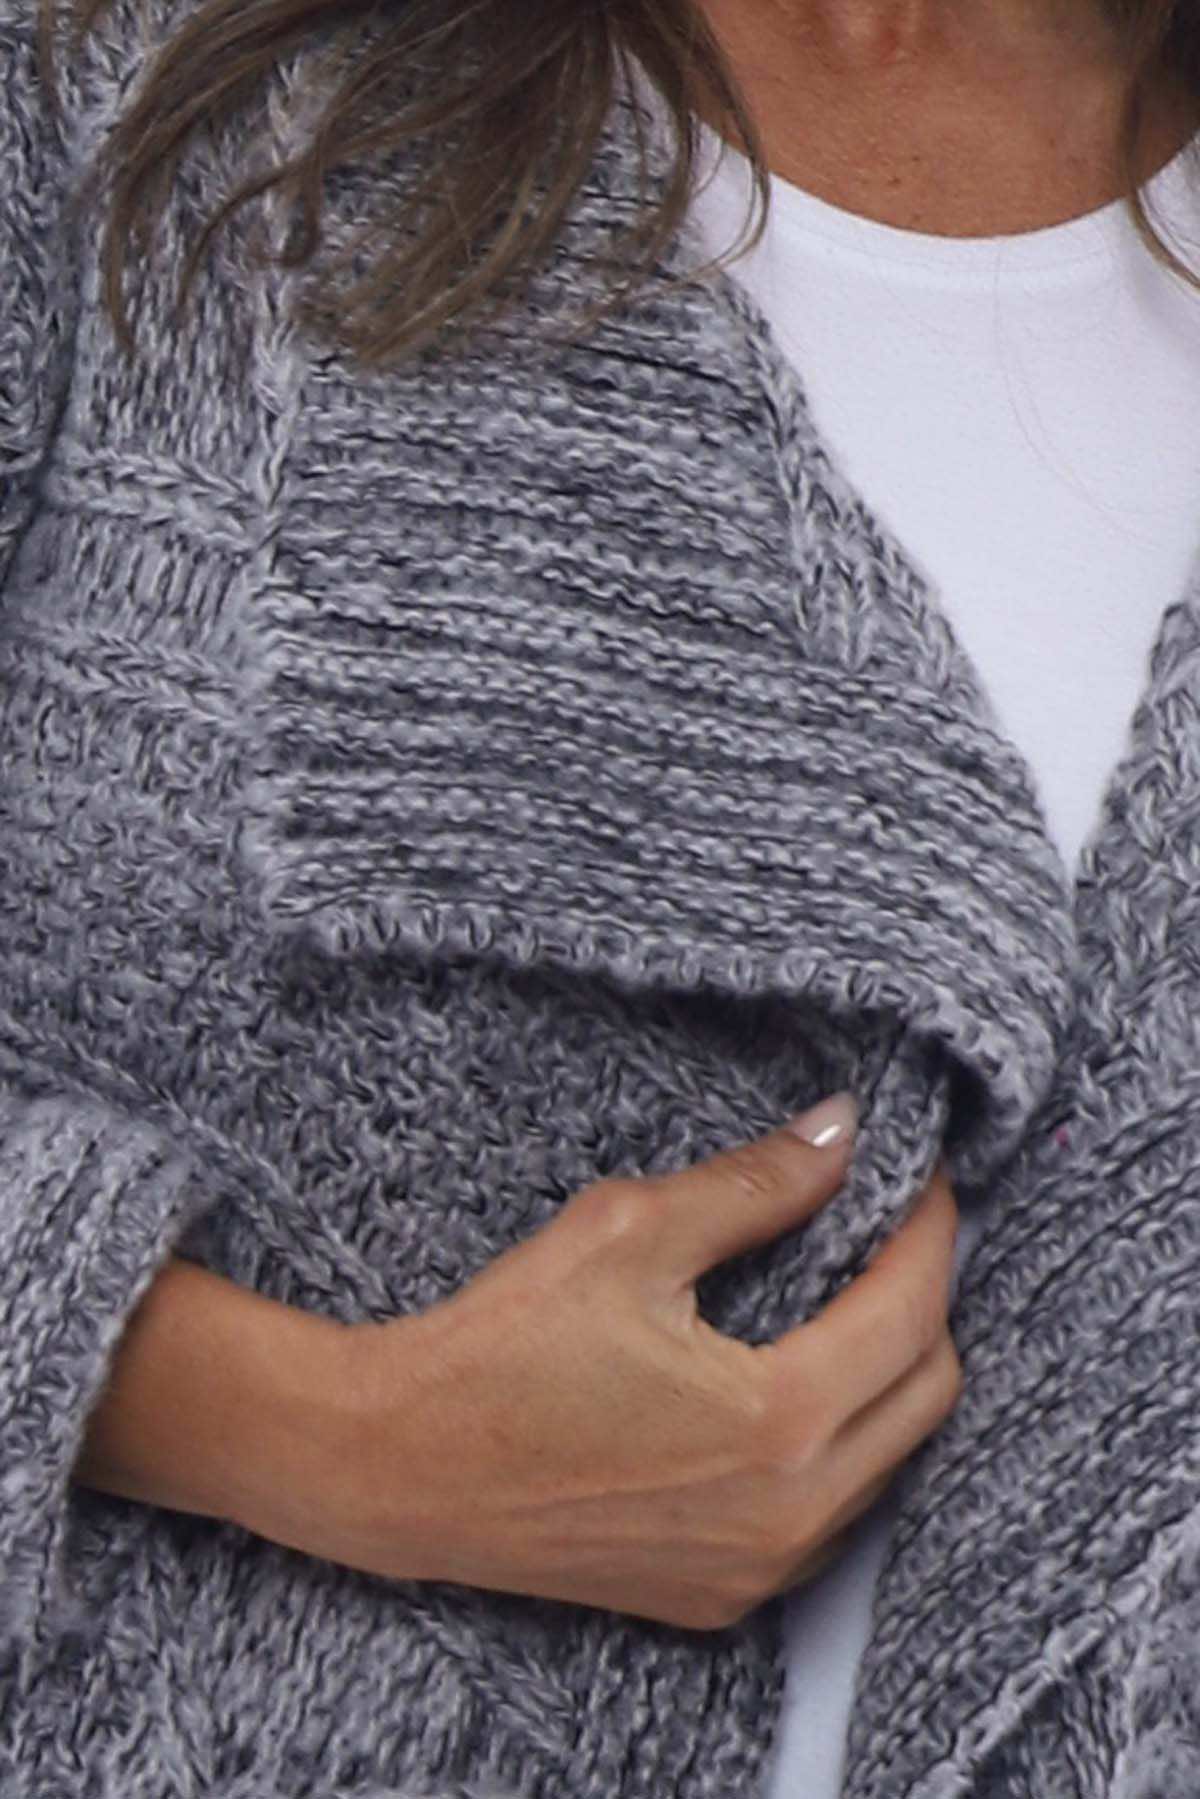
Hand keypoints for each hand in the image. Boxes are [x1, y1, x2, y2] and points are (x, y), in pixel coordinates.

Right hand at [268, 1099, 960, 1631]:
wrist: (396, 1466)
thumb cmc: (499, 1346)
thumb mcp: (630, 1234)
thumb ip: (755, 1185)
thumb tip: (841, 1132)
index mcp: (777, 1424)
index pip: (911, 1309)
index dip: (929, 1226)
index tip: (919, 1174)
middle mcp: (789, 1518)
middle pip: (927, 1391)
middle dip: (924, 1296)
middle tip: (887, 1225)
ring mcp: (756, 1573)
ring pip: (889, 1459)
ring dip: (887, 1372)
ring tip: (844, 1290)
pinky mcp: (719, 1598)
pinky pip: (830, 1516)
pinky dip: (839, 1441)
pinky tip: (788, 1380)